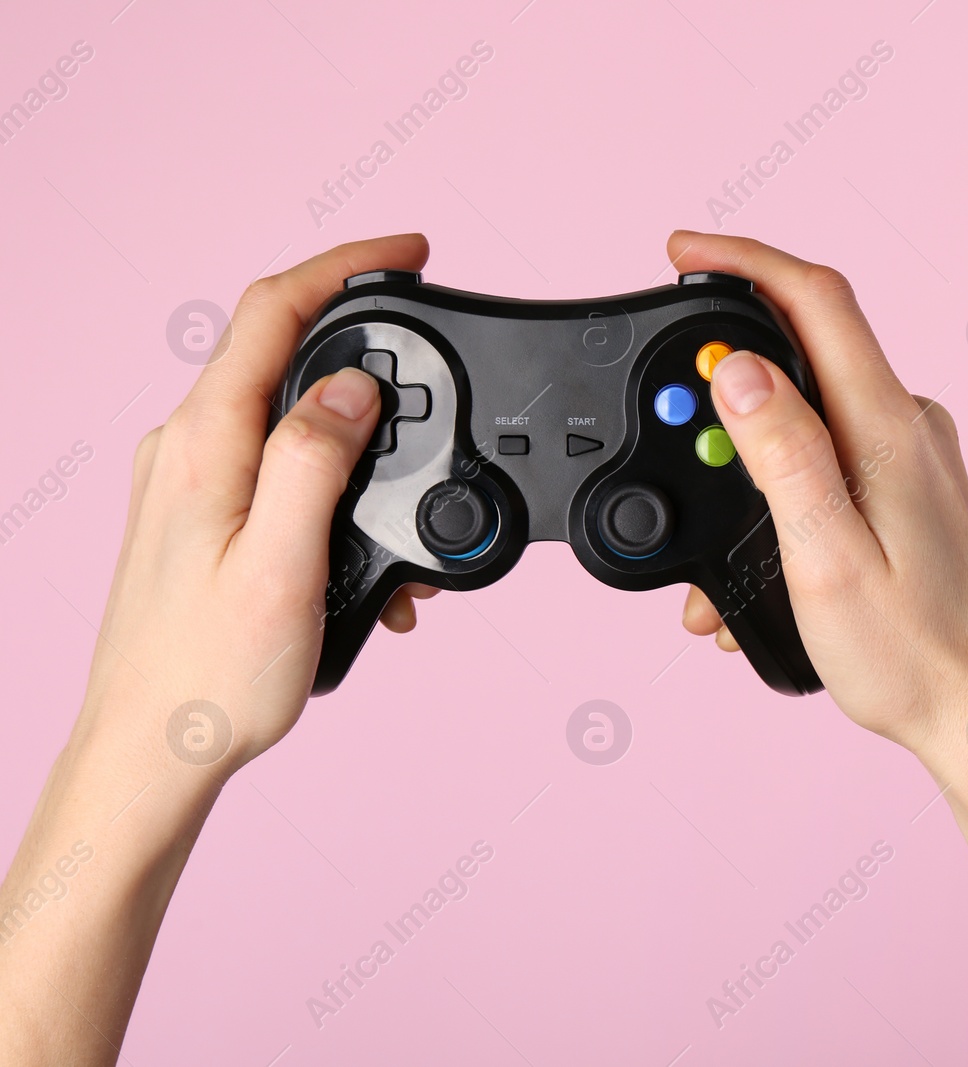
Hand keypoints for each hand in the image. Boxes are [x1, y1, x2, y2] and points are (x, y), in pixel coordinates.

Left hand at [81, 234, 436, 770]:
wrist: (150, 754)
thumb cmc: (210, 676)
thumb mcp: (282, 564)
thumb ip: (316, 460)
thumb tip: (356, 385)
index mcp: (203, 444)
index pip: (273, 310)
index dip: (345, 265)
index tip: (411, 251)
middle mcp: (186, 448)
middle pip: (283, 352)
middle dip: (367, 350)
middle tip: (434, 366)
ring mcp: (189, 481)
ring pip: (289, 417)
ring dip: (360, 441)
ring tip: (409, 512)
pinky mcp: (199, 517)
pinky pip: (278, 468)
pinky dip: (336, 488)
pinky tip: (368, 557)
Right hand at [673, 231, 967, 752]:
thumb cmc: (914, 655)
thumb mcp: (827, 559)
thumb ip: (784, 457)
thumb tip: (741, 371)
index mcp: (891, 430)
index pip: (817, 301)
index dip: (744, 260)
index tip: (682, 251)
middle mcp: (911, 427)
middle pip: (808, 345)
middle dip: (727, 371)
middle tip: (673, 422)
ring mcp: (914, 455)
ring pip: (811, 410)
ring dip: (747, 451)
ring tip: (714, 547)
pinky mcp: (911, 487)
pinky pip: (830, 453)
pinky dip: (780, 483)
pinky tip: (758, 555)